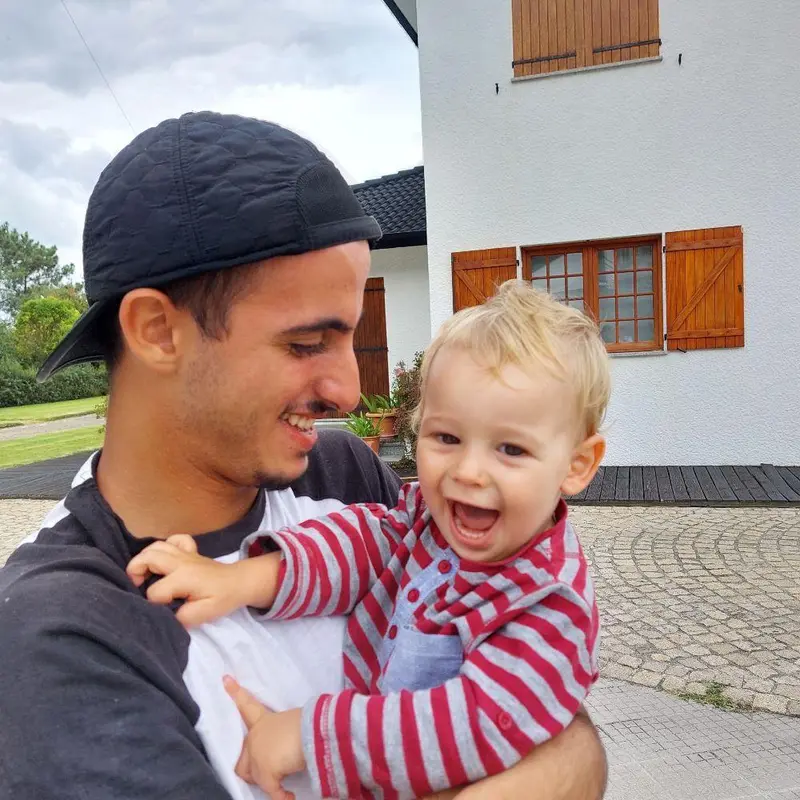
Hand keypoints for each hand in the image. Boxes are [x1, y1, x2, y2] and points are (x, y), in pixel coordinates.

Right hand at [126, 534, 257, 625]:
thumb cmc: (222, 598)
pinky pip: (173, 540)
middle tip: (138, 587)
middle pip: (148, 557)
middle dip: (135, 572)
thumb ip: (182, 617)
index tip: (165, 608)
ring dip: (144, 559)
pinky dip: (164, 547)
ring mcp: (184, 553)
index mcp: (183, 577)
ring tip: (144, 576)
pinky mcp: (189, 551)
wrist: (240, 581)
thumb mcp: (204, 615)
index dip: (154, 603)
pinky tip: (163, 561)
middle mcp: (181, 561)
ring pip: (156, 546)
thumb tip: (165, 614)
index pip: (155, 591)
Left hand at [224, 675, 304, 799]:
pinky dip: (281, 796)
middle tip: (265, 769)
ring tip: (281, 782)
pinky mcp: (265, 774)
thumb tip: (297, 740)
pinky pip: (273, 791)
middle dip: (249, 767)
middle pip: (242, 758)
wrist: (307, 733)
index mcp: (264, 720)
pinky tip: (289, 797)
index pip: (247, 705)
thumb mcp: (293, 723)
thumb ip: (285, 731)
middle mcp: (256, 738)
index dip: (235, 692)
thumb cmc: (306, 722)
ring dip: (266, 781)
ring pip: (253, 776)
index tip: (225, 679)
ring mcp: (257, 757)